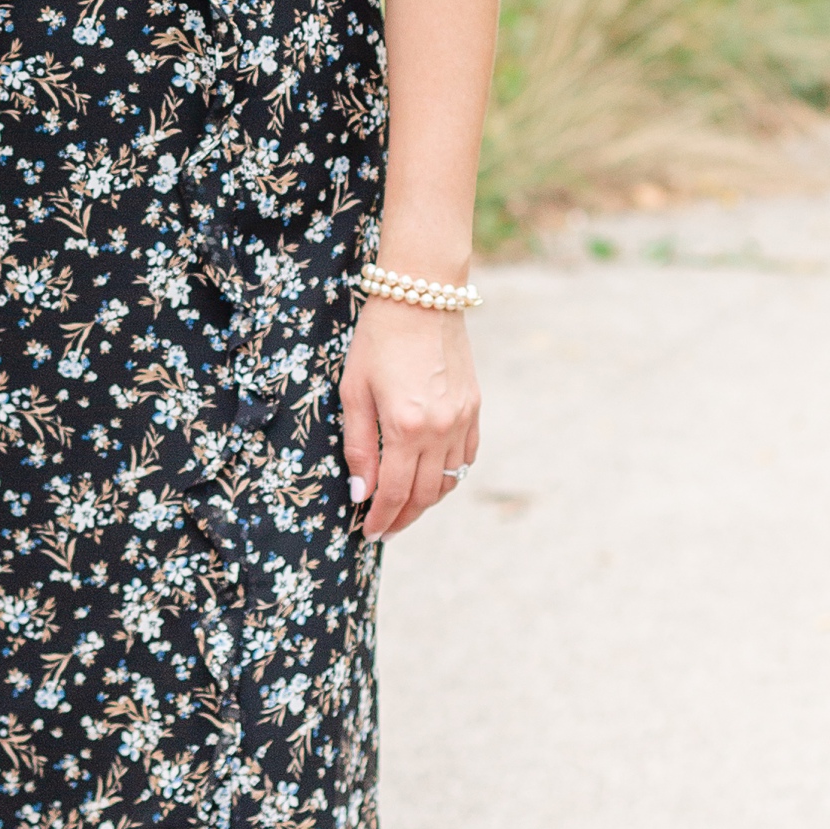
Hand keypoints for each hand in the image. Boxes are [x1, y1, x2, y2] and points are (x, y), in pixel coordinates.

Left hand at [338, 296, 478, 541]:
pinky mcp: (475, 406)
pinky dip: (450, 476)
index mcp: (406, 426)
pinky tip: (432, 479)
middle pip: (426, 495)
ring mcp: (464, 418)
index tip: (369, 533)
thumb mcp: (354, 392)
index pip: (395, 492)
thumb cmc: (377, 340)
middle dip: (403, 518)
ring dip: (427, 501)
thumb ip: (358, 446)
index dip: (381, 519)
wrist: (421, 295)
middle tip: (384, 530)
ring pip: (450, 480)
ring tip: (405, 509)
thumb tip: (361, 493)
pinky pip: (467, 457)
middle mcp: (441, 428)